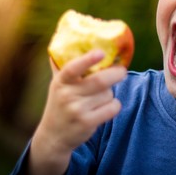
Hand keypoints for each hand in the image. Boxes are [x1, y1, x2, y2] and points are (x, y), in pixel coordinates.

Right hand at [28, 50, 126, 174]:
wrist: (53, 135)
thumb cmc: (60, 103)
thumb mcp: (57, 85)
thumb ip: (63, 66)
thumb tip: (65, 38)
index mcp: (61, 82)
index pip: (72, 68)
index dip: (87, 60)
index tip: (100, 52)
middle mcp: (67, 95)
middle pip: (100, 81)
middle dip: (116, 73)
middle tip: (122, 71)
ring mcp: (77, 110)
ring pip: (108, 94)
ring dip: (111, 93)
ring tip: (102, 96)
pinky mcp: (87, 123)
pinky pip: (112, 108)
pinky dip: (115, 105)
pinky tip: (108, 106)